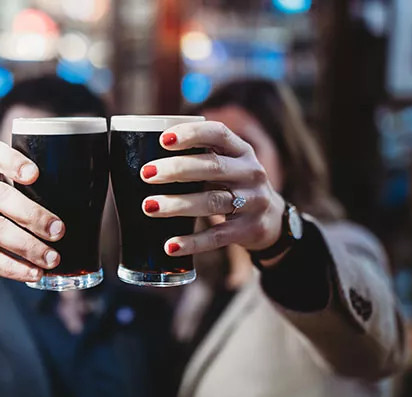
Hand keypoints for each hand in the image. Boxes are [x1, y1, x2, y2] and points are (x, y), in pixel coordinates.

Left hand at [140, 121, 283, 255]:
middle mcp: (251, 172)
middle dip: (177, 169)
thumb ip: (197, 157)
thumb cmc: (232, 186)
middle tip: (146, 174)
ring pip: (212, 202)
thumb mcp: (226, 165)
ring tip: (149, 206)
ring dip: (178, 205)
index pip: (218, 134)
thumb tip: (141, 151)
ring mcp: (253, 202)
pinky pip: (217, 236)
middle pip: (213, 167)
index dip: (191, 134)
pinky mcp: (248, 229)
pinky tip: (170, 246)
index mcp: (241, 150)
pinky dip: (193, 242)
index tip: (163, 139)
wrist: (270, 220)